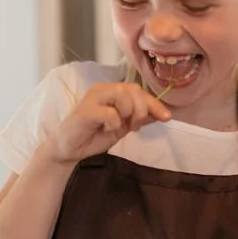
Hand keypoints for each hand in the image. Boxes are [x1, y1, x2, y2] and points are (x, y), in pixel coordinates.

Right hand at [47, 82, 170, 164]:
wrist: (70, 149)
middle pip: (133, 90)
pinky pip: (110, 113)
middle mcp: (103, 89)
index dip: (154, 104)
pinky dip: (114, 123)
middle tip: (134, 126)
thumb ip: (139, 118)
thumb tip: (161, 114)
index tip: (167, 117)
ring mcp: (93, 98)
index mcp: (113, 91)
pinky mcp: (86, 110)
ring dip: (128, 113)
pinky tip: (106, 128)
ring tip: (119, 126)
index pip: (139, 91)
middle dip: (141, 110)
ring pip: (123, 95)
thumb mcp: (123, 127)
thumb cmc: (95, 135)